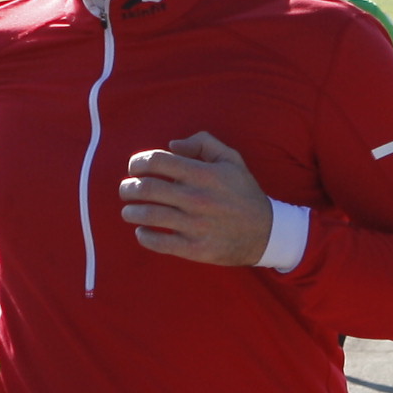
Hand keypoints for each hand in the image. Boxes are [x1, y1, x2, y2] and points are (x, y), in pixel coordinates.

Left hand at [118, 129, 276, 265]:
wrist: (266, 232)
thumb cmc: (243, 192)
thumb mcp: (231, 159)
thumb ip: (202, 143)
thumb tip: (171, 146)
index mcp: (204, 174)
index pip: (157, 161)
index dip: (138, 162)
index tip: (134, 167)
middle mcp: (197, 198)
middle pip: (147, 188)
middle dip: (128, 188)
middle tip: (126, 190)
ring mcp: (195, 225)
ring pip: (148, 216)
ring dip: (131, 212)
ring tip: (129, 211)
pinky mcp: (195, 249)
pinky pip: (158, 243)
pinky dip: (144, 236)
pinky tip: (142, 231)